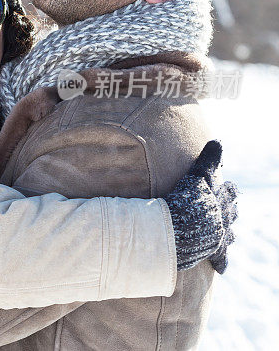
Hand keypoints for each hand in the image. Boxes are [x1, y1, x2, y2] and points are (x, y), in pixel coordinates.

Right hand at [165, 140, 238, 273]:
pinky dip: (221, 261)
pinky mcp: (211, 252)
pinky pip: (220, 258)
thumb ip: (208, 159)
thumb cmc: (186, 201)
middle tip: (227, 208)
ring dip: (227, 232)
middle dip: (229, 209)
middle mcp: (225, 219)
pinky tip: (222, 267)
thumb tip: (219, 140)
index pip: (229, 191)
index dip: (226, 189)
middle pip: (231, 212)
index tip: (226, 187)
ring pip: (229, 234)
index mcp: (223, 201)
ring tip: (226, 232)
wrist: (178, 230)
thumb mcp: (198, 176)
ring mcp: (219, 236)